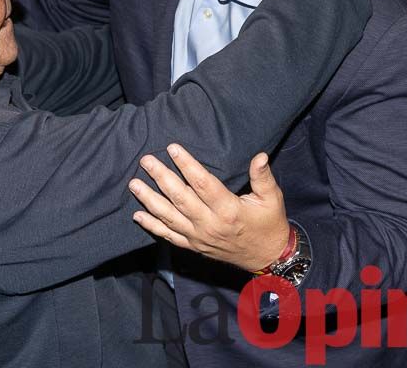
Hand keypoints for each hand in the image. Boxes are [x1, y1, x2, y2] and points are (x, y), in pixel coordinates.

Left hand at [130, 144, 290, 272]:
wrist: (267, 258)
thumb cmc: (269, 224)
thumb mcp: (272, 198)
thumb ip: (263, 176)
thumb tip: (259, 156)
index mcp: (229, 210)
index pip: (202, 183)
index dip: (186, 164)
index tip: (172, 148)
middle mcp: (210, 224)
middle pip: (180, 198)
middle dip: (161, 177)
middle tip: (145, 161)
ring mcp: (199, 237)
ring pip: (169, 217)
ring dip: (150, 200)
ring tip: (134, 184)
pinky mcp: (194, 246)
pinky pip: (169, 236)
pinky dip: (152, 226)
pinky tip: (137, 215)